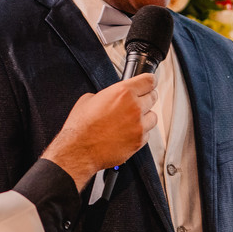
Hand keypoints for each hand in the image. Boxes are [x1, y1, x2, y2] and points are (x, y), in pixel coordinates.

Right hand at [41, 73, 158, 190]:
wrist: (79, 150)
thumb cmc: (81, 127)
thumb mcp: (89, 99)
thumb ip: (107, 95)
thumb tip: (111, 97)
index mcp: (123, 93)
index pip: (148, 80)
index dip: (149, 81)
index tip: (148, 83)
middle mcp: (134, 108)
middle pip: (153, 97)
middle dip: (145, 98)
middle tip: (137, 102)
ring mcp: (138, 126)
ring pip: (153, 116)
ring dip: (145, 117)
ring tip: (131, 120)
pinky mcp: (139, 142)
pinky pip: (147, 133)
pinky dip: (140, 133)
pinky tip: (127, 133)